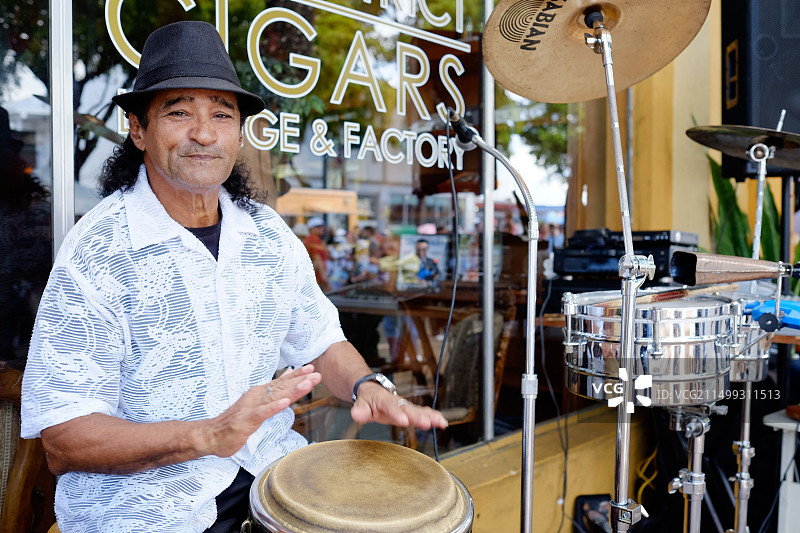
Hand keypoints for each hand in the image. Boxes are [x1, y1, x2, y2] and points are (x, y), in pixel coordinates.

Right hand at [202, 365, 321, 456]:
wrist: (211, 435)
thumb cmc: (234, 423)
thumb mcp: (256, 407)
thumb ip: (270, 396)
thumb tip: (286, 383)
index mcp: (260, 393)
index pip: (281, 382)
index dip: (297, 375)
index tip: (311, 368)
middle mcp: (257, 396)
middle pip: (282, 387)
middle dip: (301, 380)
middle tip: (317, 374)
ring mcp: (252, 407)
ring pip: (276, 397)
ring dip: (292, 391)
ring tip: (307, 384)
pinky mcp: (247, 419)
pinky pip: (263, 412)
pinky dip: (274, 407)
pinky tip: (285, 403)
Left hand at [350, 382, 447, 429]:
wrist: (373, 390)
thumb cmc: (368, 399)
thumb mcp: (361, 403)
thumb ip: (360, 410)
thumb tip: (356, 414)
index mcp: (384, 401)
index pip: (391, 407)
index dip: (397, 414)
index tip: (403, 421)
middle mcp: (398, 402)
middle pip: (409, 409)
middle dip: (418, 416)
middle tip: (427, 423)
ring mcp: (406, 406)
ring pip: (419, 410)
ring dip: (430, 416)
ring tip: (440, 422)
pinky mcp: (411, 411)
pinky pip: (424, 413)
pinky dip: (433, 417)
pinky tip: (442, 423)